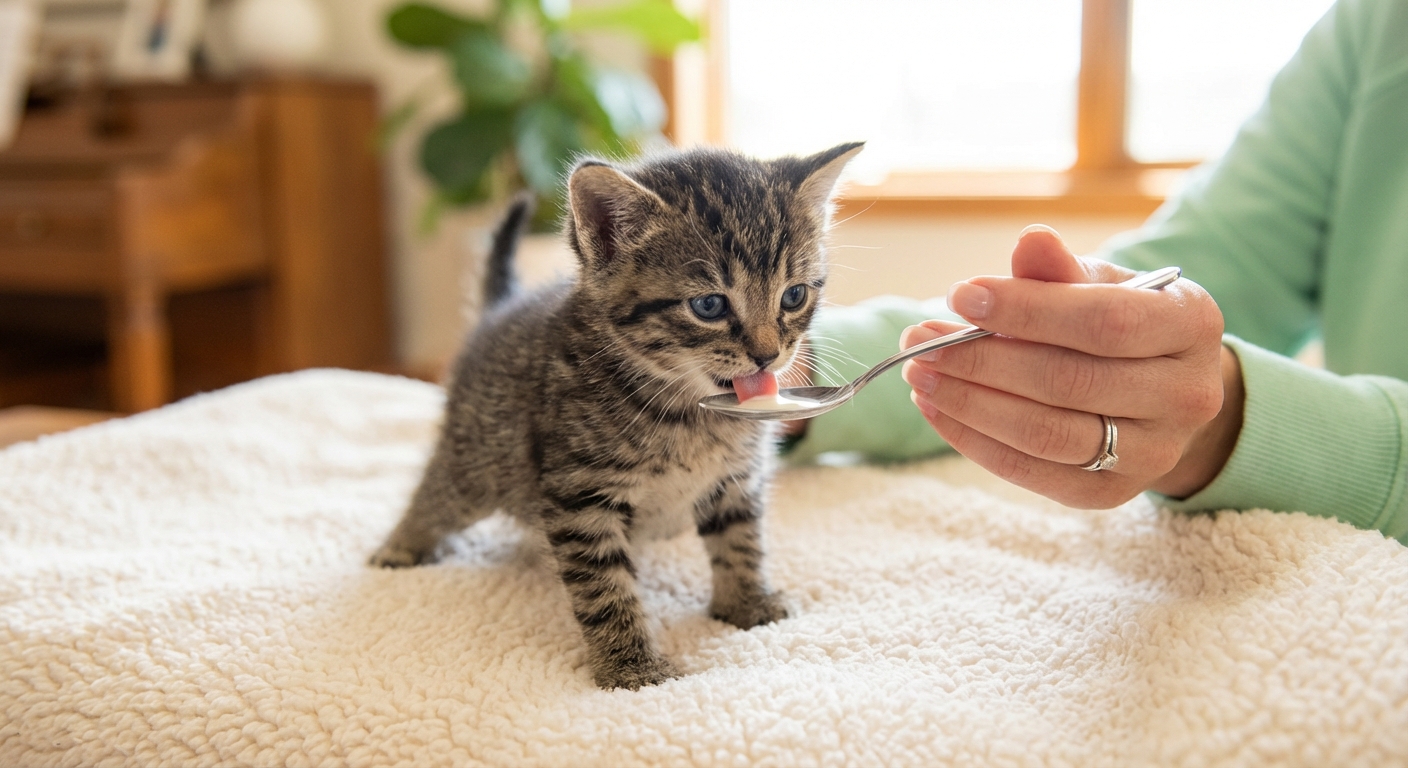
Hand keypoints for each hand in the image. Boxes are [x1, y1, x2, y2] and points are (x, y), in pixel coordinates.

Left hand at [899, 226, 1242, 508]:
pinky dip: (975, 442)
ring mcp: (1154, 453)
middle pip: (1068, 381)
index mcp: (1191, 326)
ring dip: (969, 404)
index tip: (960, 295)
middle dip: (981, 359)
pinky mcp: (1112, 494)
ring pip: (1047, 434)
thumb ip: (1061, 270)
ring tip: (921, 376)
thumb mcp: (1101, 283)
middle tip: (919, 339)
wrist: (1161, 391)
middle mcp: (1186, 396)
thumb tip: (1030, 241)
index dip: (1026, 309)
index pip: (1104, 321)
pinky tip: (937, 411)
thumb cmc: (1121, 322)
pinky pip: (1033, 473)